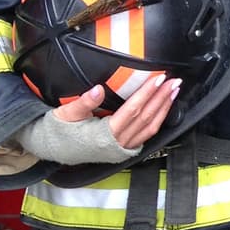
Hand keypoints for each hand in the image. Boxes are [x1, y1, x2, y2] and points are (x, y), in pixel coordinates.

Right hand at [56, 74, 180, 150]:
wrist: (55, 150)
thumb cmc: (60, 131)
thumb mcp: (66, 114)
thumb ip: (83, 103)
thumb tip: (98, 89)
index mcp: (105, 134)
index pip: (132, 110)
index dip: (147, 94)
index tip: (159, 79)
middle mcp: (118, 143)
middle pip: (146, 117)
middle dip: (161, 98)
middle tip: (174, 81)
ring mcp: (123, 148)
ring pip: (150, 127)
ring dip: (164, 108)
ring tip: (174, 91)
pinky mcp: (125, 149)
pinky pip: (147, 134)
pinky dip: (158, 120)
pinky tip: (164, 107)